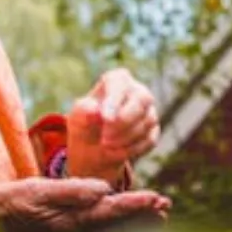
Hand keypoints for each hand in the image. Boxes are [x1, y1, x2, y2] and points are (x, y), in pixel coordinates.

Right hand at [0, 177, 169, 231]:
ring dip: (134, 225)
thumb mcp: (37, 190)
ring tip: (156, 217)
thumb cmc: (11, 203)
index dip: (137, 204)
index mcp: (72, 220)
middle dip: (143, 217)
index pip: (113, 211)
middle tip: (166, 206)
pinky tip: (124, 229)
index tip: (158, 198)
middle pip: (119, 227)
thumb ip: (72, 190)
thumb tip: (104, 189)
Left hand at [67, 68, 158, 184]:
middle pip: (143, 99)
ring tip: (105, 145)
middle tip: (105, 138)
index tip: (105, 119)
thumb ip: (84, 111)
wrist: (94, 146)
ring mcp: (149, 110)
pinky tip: (116, 151)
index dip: (115, 101)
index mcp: (117, 80)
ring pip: (147, 121)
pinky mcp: (153, 130)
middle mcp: (137, 90)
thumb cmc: (85, 122)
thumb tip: (94, 110)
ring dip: (125, 138)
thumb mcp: (78, 116)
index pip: (120, 83)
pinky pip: (150, 139)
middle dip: (124, 121)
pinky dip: (132, 148)